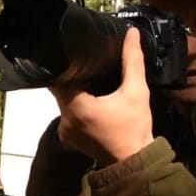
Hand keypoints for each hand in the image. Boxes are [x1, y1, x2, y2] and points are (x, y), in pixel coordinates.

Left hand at [49, 28, 153, 164]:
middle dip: (71, 78)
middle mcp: (65, 118)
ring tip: (89, 81)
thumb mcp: (137, 92)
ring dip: (74, 93)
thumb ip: (132, 61)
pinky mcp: (68, 137)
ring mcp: (65, 130)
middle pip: (60, 89)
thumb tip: (132, 34)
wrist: (135, 161)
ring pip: (63, 101)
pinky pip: (67, 115)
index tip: (74, 56)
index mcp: (77, 106)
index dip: (66, 66)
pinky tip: (91, 101)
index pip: (58, 78)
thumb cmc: (135, 127)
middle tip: (86, 66)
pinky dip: (75, 107)